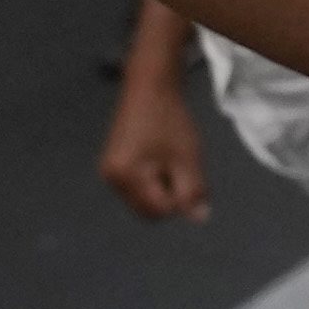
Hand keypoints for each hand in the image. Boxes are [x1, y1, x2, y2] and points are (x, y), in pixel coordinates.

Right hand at [96, 60, 215, 223]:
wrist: (149, 88)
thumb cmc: (169, 120)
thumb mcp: (187, 157)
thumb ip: (193, 190)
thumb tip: (199, 219)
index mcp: (126, 176)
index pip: (159, 210)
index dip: (180, 200)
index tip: (188, 176)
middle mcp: (111, 180)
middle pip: (148, 211)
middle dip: (169, 197)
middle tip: (179, 168)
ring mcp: (109, 175)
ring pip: (143, 201)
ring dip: (162, 190)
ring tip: (169, 160)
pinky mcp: (112, 168)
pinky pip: (137, 190)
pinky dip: (153, 182)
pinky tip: (160, 160)